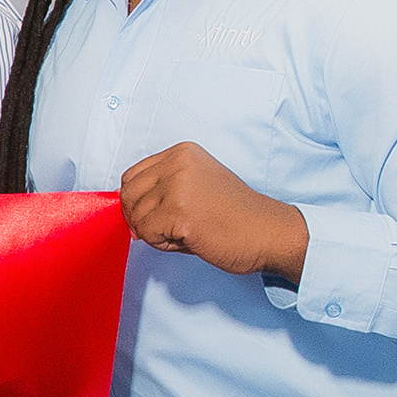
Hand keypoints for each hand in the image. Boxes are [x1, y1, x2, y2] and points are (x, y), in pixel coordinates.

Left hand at [120, 142, 305, 281]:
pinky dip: (163, 244)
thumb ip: (162, 189)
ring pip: (136, 216)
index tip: (155, 216)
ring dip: (155, 234)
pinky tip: (190, 239)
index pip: (132, 176)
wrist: (268, 232)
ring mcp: (178, 185)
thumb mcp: (195, 187)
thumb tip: (128, 210)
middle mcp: (178, 162)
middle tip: (171, 229)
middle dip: (141, 219)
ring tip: (187, 232)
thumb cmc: (234, 217)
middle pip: (128, 195)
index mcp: (182, 152)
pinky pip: (146, 233)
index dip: (137, 203)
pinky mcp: (179, 211)